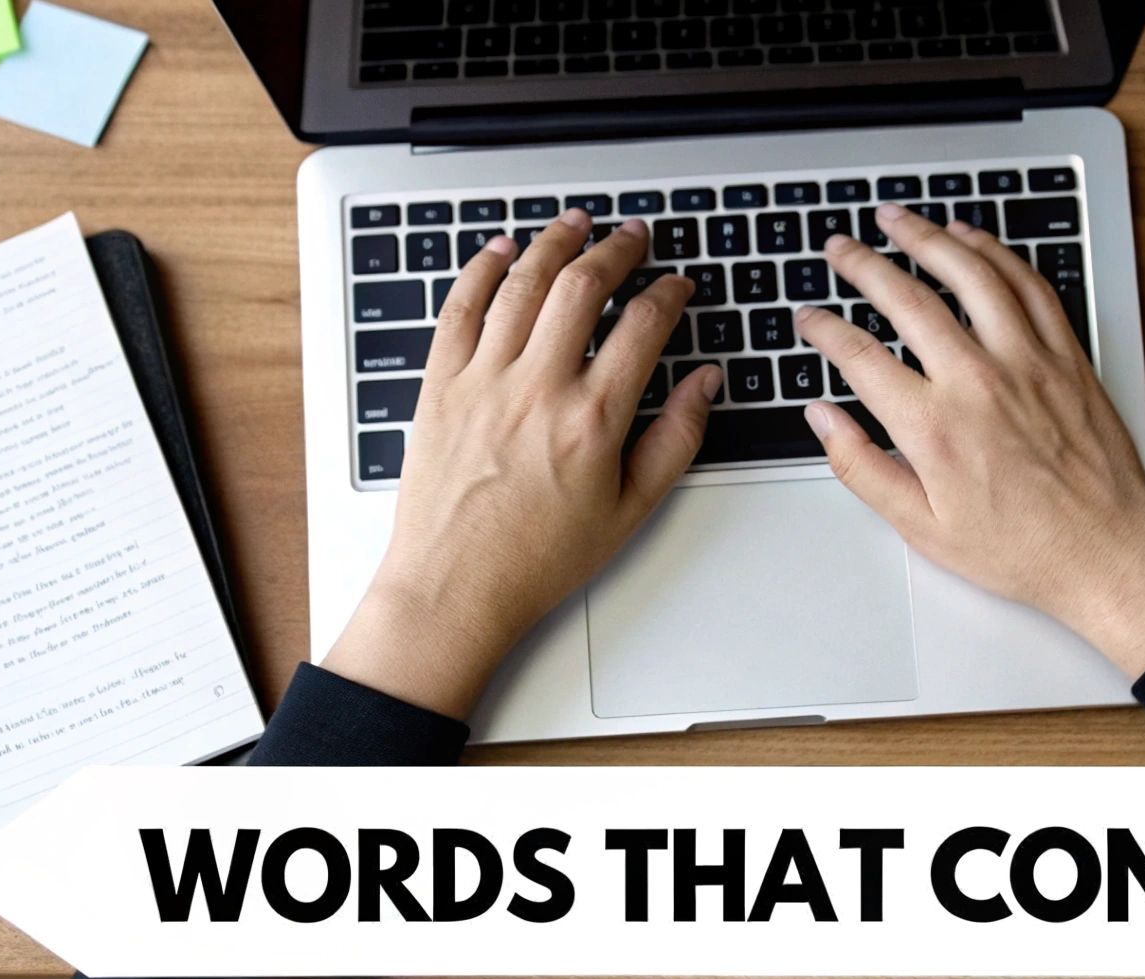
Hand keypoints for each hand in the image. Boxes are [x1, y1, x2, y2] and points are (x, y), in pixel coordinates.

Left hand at [322, 210, 722, 716]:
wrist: (454, 588)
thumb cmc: (537, 560)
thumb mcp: (630, 511)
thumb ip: (675, 440)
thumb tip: (705, 384)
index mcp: (593, 419)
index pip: (643, 326)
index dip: (668, 292)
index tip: (677, 283)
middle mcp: (538, 388)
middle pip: (582, 287)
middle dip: (616, 250)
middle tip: (633, 235)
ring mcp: (483, 380)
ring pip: (522, 284)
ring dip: (553, 243)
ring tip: (576, 224)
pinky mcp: (439, 385)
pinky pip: (460, 308)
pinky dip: (482, 270)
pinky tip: (501, 251)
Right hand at [797, 204, 1144, 676]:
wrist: (1109, 553)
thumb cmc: (1021, 550)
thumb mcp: (922, 528)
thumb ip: (862, 468)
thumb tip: (822, 419)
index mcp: (934, 427)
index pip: (860, 356)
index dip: (824, 330)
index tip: (808, 319)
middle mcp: (978, 381)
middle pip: (908, 299)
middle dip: (863, 265)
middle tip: (839, 247)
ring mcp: (1027, 361)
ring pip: (971, 275)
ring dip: (928, 237)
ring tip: (897, 218)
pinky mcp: (1066, 356)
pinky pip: (1028, 285)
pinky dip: (996, 253)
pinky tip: (972, 239)